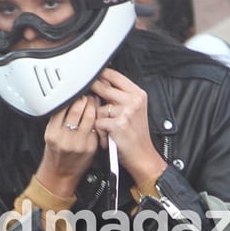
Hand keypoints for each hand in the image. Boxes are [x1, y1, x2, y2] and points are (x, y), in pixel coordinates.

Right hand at [36, 93, 101, 194]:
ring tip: (93, 101)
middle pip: (76, 110)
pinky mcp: (90, 147)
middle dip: (83, 99)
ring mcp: (79, 143)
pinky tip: (97, 114)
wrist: (61, 174)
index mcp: (52, 133)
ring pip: (89, 117)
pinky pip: (95, 128)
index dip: (71, 97)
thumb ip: (58, 119)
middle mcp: (65, 138)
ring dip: (93, 105)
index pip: (62, 108)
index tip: (75, 92)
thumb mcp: (50, 135)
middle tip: (86, 94)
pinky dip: (97, 118)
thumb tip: (70, 100)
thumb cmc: (56, 154)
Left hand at [89, 69, 165, 187]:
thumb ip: (120, 97)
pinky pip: (98, 123)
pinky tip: (107, 137)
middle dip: (93, 92)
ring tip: (107, 130)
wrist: (142, 156)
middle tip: (87, 96)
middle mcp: (134, 101)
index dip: (101, 75)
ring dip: (98, 120)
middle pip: (103, 87)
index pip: (115, 76)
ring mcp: (127, 112)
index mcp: (138, 94)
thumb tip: (100, 83)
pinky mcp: (118, 124)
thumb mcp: (133, 111)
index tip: (93, 76)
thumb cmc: (135, 135)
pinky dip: (99, 132)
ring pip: (99, 108)